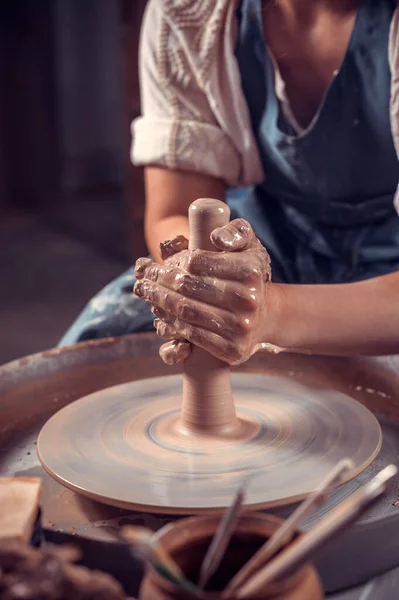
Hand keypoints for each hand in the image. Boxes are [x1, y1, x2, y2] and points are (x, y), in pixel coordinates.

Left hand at [134, 219, 271, 364]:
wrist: (267, 315)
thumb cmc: (249, 275)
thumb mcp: (248, 245)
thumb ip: (235, 232)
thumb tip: (216, 239)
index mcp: (250, 271)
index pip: (196, 262)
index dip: (174, 261)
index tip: (164, 261)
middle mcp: (247, 300)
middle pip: (187, 286)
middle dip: (158, 280)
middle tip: (143, 277)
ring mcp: (240, 327)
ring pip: (185, 310)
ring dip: (158, 300)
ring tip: (145, 291)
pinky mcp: (232, 349)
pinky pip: (191, 334)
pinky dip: (171, 322)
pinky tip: (160, 312)